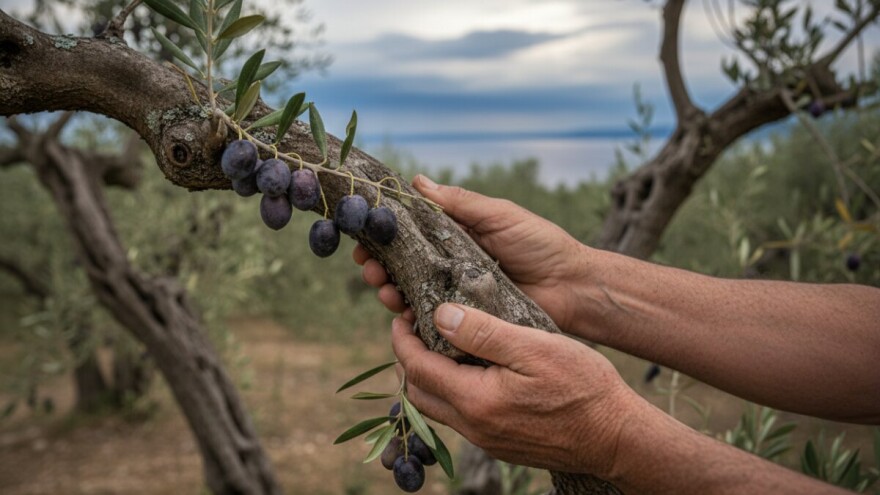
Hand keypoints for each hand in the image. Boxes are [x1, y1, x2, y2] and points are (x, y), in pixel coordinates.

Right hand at [354, 175, 588, 330]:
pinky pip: (431, 320)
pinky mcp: (464, 319)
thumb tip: (417, 181)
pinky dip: (412, 319)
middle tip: (369, 269)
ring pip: (411, 292)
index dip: (384, 235)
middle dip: (379, 266)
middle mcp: (450, 263)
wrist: (572, 287)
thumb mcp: (499, 215)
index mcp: (456, 234)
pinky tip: (403, 318)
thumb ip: (460, 202)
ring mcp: (455, 292)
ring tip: (384, 291)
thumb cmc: (540, 244)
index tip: (364, 236)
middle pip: (402, 264)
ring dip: (390, 291)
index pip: (410, 232)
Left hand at [391, 302, 635, 476]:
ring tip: (437, 346)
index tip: (401, 315)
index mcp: (476, 401)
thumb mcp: (533, 347)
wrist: (617, 438)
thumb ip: (482, 332)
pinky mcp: (500, 445)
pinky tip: (468, 372)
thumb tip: (439, 316)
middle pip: (417, 393)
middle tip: (413, 328)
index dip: (402, 339)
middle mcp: (474, 427)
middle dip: (407, 359)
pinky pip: (459, 419)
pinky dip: (449, 393)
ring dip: (427, 378)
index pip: (417, 368)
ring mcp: (486, 440)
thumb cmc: (582, 387)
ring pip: (436, 409)